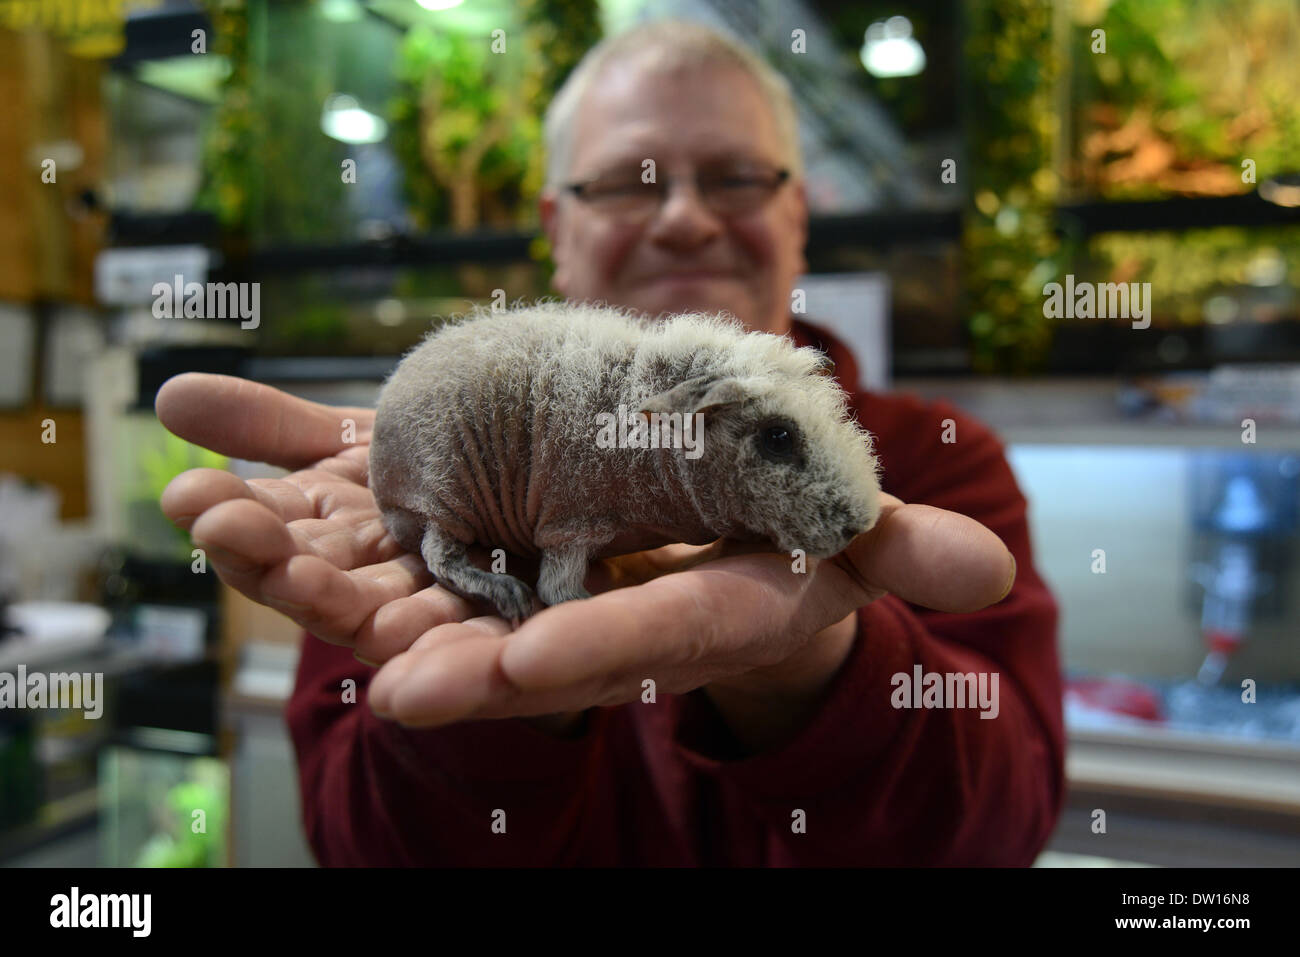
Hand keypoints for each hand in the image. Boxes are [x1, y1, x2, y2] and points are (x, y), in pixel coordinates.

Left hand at [156, 373, 1013, 739]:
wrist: (698, 516)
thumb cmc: (775, 531)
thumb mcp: (841, 534)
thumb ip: (894, 548)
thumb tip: (989, 579)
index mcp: (654, 608)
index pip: (616, 644)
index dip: (555, 663)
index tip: (466, 683)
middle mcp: (562, 599)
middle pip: (460, 620)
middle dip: (368, 612)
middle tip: (269, 583)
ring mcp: (489, 548)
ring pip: (379, 557)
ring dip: (286, 534)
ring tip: (200, 502)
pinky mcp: (447, 493)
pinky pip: (351, 474)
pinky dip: (277, 443)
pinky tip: (195, 416)